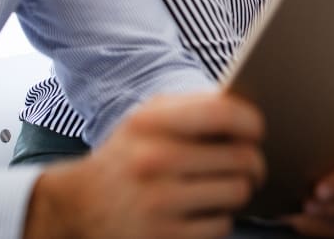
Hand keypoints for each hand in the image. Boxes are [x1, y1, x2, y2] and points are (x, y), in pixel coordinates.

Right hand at [23, 92, 264, 238]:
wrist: (77, 207)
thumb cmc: (127, 156)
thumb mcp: (147, 120)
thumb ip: (194, 108)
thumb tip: (250, 113)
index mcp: (151, 123)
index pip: (224, 114)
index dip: (251, 122)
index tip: (257, 131)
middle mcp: (154, 161)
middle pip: (241, 158)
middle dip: (254, 162)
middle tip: (251, 165)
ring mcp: (158, 202)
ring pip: (238, 192)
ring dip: (240, 190)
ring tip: (229, 185)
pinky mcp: (163, 237)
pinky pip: (222, 224)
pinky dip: (221, 217)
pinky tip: (206, 210)